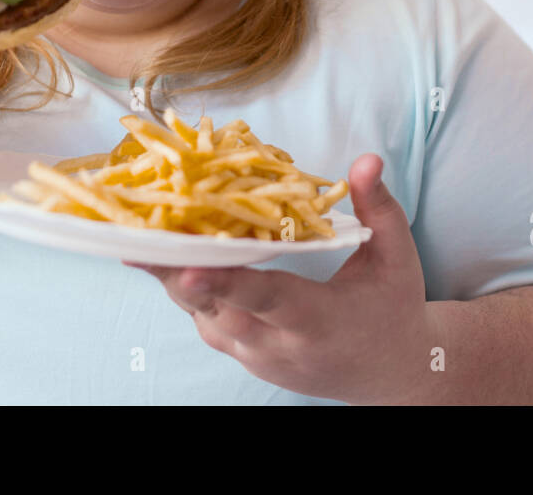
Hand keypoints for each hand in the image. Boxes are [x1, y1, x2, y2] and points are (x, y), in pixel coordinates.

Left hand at [124, 153, 434, 403]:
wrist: (393, 373)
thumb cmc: (394, 309)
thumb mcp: (397, 258)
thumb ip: (379, 208)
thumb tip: (365, 160)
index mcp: (317, 321)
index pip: (266, 299)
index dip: (225, 283)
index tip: (189, 267)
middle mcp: (278, 345)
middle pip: (214, 310)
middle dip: (174, 274)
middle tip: (135, 237)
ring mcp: (256, 356)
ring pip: (200, 316)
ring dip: (171, 277)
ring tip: (138, 236)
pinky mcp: (243, 355)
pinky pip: (203, 320)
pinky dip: (184, 287)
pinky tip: (164, 254)